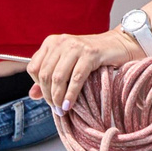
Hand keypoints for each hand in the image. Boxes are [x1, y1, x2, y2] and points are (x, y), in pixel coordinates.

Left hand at [28, 27, 146, 111]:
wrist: (119, 45)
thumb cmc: (92, 56)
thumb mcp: (67, 64)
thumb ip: (49, 77)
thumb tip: (33, 94)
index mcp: (51, 43)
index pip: (33, 68)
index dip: (39, 86)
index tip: (48, 98)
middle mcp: (61, 42)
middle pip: (45, 74)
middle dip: (48, 96)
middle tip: (56, 108)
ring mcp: (75, 46)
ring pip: (58, 77)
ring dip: (58, 97)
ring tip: (62, 109)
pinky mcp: (90, 53)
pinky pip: (76, 78)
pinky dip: (71, 94)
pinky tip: (70, 104)